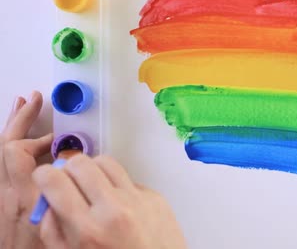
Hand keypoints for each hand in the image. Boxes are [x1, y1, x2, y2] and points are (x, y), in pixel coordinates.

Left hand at [0, 91, 52, 248]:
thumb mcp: (58, 223)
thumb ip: (65, 193)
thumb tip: (72, 169)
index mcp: (20, 195)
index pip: (15, 151)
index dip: (37, 139)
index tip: (56, 139)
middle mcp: (4, 192)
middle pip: (4, 144)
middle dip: (19, 119)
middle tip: (32, 100)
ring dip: (11, 127)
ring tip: (20, 108)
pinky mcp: (0, 199)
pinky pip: (2, 162)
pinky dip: (9, 144)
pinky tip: (18, 139)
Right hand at [33, 154, 186, 248]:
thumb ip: (53, 230)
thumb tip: (49, 198)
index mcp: (88, 230)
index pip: (54, 181)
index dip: (43, 176)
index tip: (45, 179)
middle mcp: (114, 210)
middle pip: (80, 163)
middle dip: (68, 170)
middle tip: (69, 183)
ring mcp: (138, 200)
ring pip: (106, 162)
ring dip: (94, 171)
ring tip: (92, 189)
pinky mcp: (156, 197)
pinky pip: (128, 180)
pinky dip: (118, 187)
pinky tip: (119, 205)